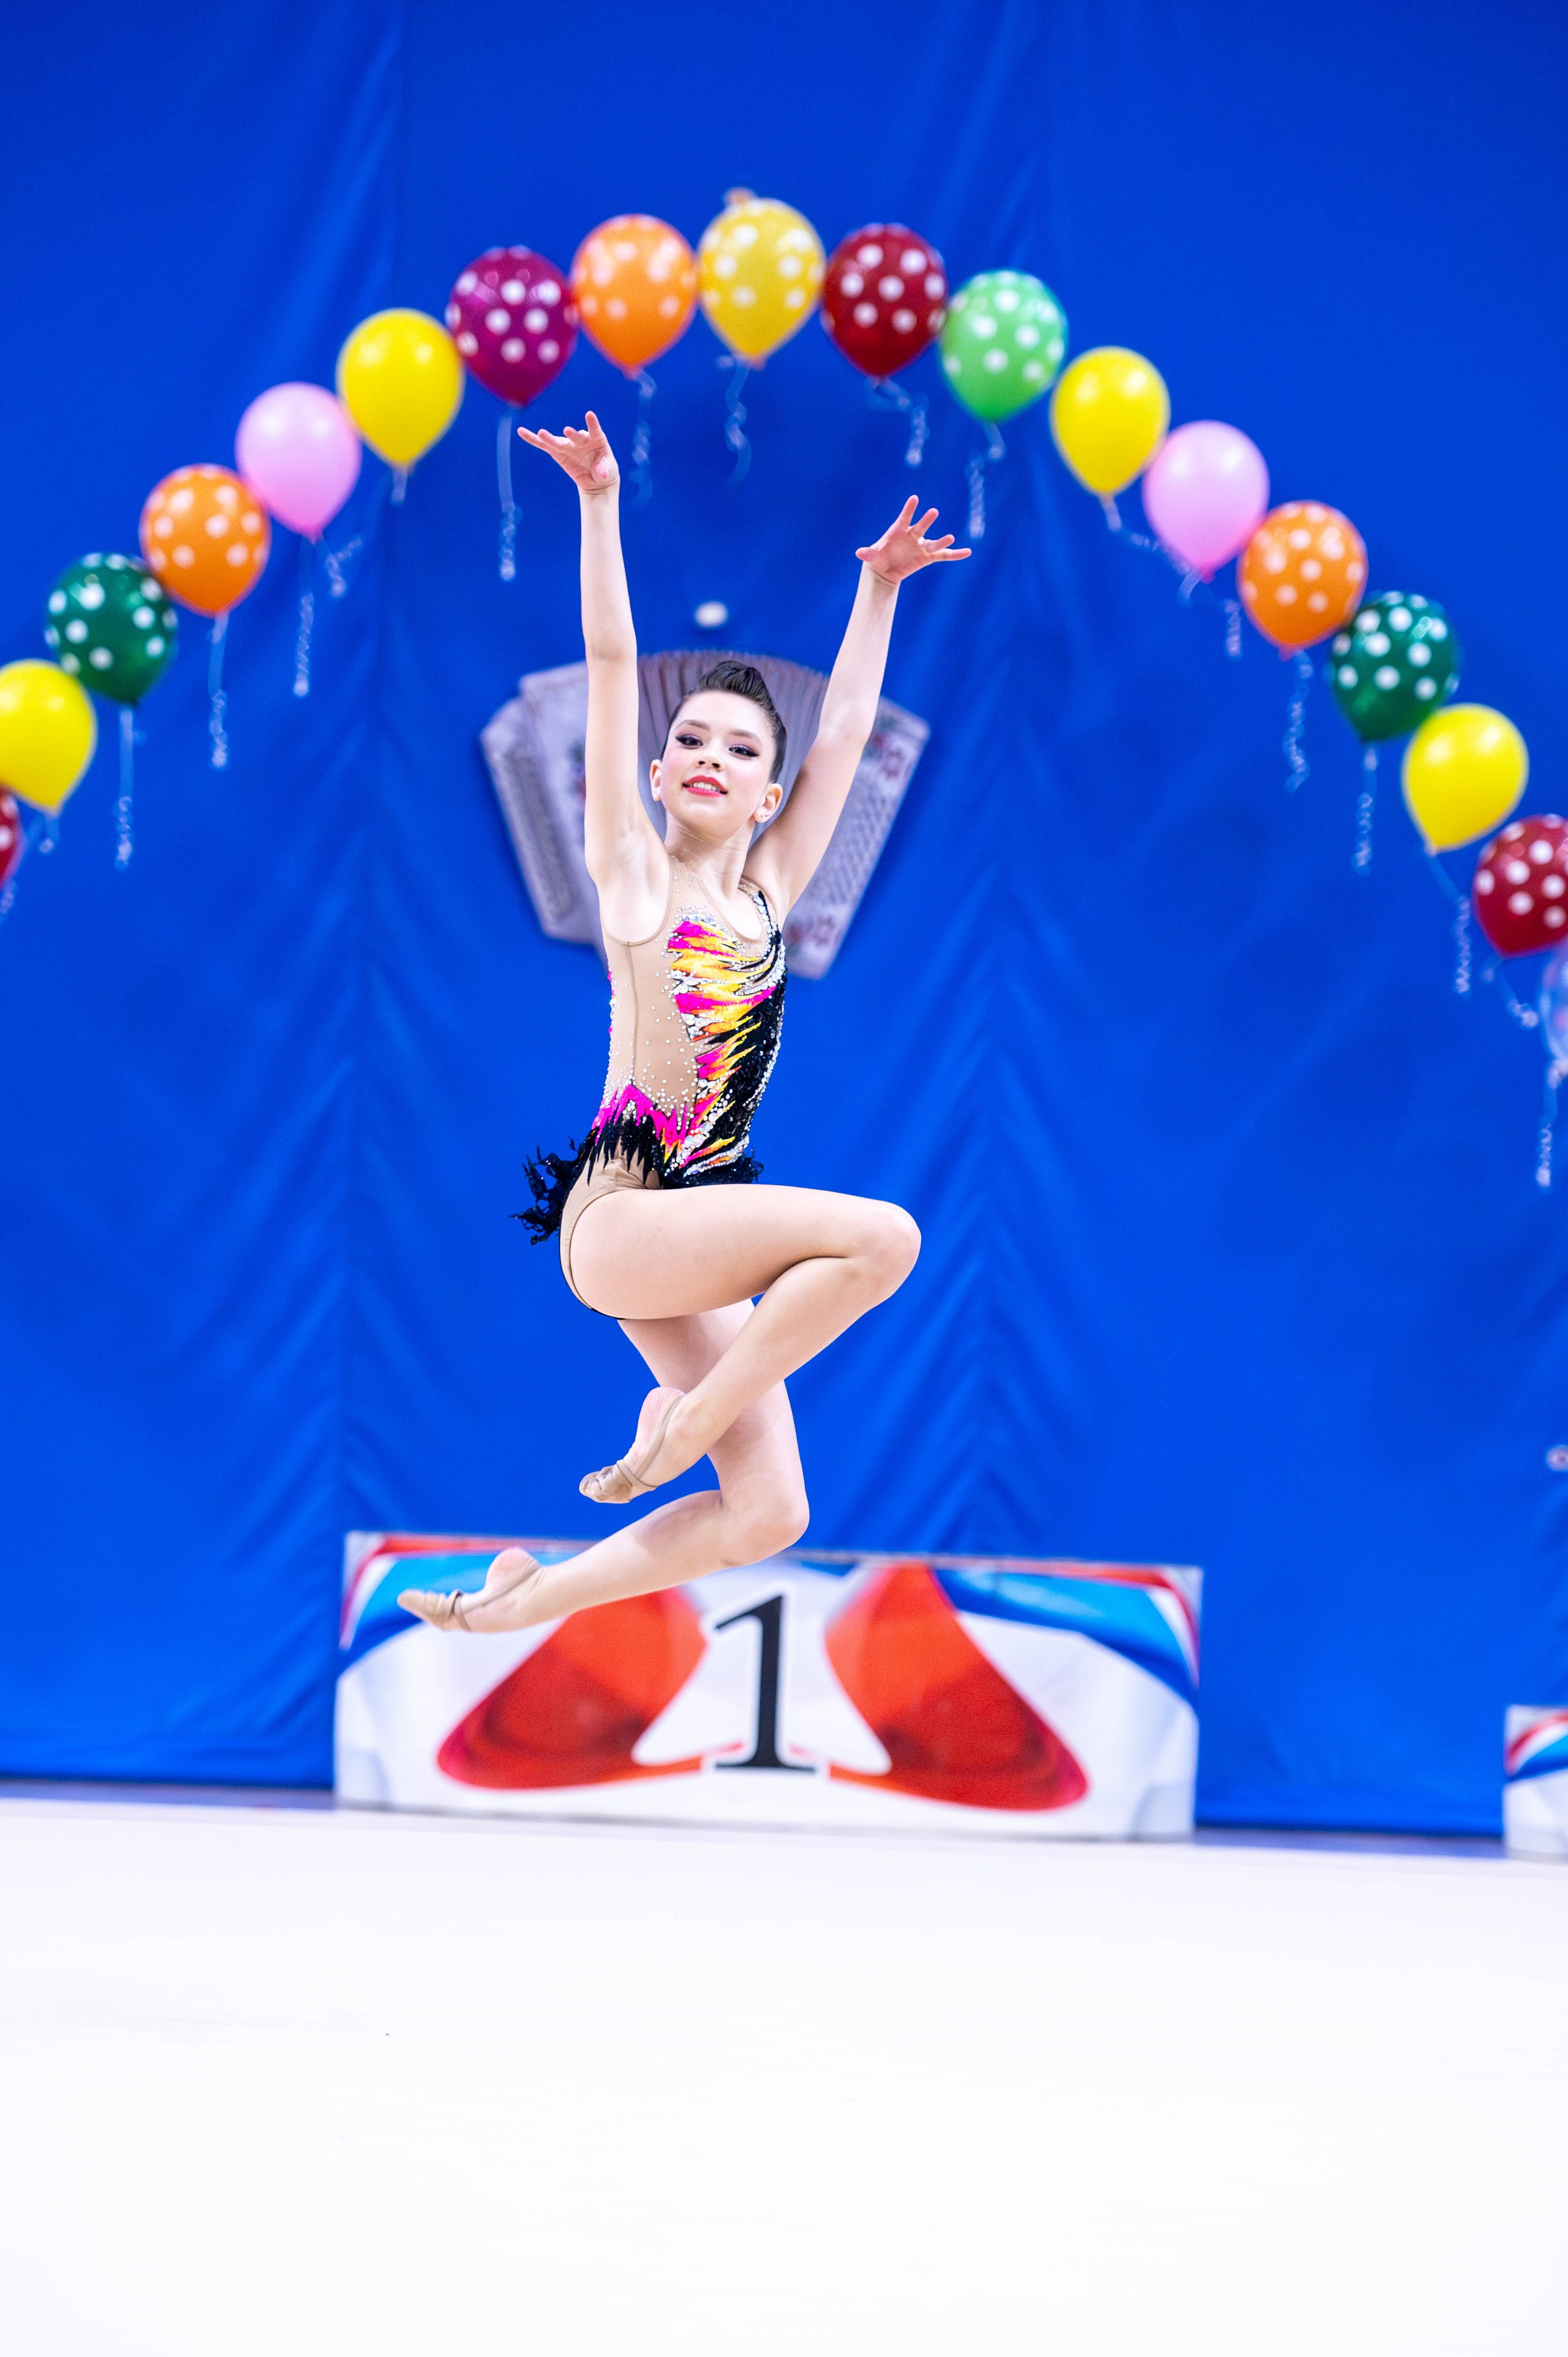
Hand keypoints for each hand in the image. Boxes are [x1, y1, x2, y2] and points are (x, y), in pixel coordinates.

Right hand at [517, 410, 619, 495]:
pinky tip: (521, 432)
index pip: (594, 430)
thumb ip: (604, 471)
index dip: (592, 423)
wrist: (596, 480)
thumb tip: (601, 474)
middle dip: (572, 434)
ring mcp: (568, 445)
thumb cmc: (605, 471)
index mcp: (596, 440)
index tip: (589, 414)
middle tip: (567, 431)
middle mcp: (581, 440)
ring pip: (557, 441)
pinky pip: (543, 445)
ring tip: (540, 433)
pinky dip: (532, 439)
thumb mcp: (608, 472)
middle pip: (575, 437)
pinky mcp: (557, 452)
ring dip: (549, 438)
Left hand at [855, 495, 969, 582]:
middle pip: (921, 527)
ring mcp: (921, 546)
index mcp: (898, 530)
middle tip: (933, 512)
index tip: (914, 499)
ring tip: (950, 537)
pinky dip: (955, 554)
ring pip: (934, 542)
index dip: (909, 509)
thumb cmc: (879, 557)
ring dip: (942, 540)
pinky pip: (944, 556)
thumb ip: (868, 554)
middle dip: (926, 520)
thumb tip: (859, 553)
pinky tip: (967, 552)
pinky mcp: (927, 557)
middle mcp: (913, 535)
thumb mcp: (872, 557)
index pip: (904, 517)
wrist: (885, 569)